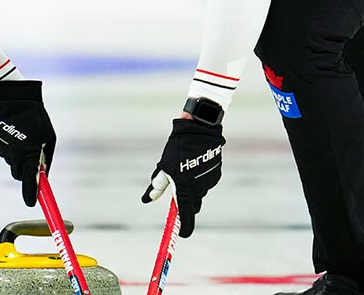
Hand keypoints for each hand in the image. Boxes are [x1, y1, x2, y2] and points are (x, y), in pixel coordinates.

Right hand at [0, 79, 55, 206]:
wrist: (11, 97)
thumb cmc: (35, 117)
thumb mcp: (48, 137)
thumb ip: (45, 157)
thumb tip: (43, 174)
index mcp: (30, 152)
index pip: (30, 180)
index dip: (30, 193)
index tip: (31, 203)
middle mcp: (15, 154)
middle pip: (19, 174)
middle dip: (25, 171)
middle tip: (31, 156)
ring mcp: (3, 150)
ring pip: (12, 162)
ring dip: (18, 156)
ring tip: (22, 136)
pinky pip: (4, 152)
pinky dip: (9, 147)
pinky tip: (13, 132)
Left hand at [142, 117, 222, 236]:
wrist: (199, 130)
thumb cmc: (177, 149)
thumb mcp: (163, 168)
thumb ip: (156, 187)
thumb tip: (146, 200)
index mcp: (185, 190)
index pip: (186, 218)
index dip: (184, 228)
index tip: (181, 234)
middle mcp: (200, 190)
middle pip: (193, 206)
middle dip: (185, 204)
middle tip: (176, 194)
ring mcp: (209, 182)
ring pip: (199, 192)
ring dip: (192, 188)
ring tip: (185, 168)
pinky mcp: (216, 174)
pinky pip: (205, 182)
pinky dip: (200, 179)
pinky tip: (195, 163)